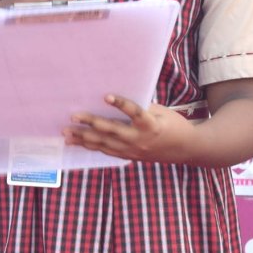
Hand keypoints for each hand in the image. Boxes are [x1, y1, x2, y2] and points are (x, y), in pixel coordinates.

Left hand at [63, 94, 195, 163]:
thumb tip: (117, 99)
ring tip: (66, 133)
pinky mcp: (129, 156)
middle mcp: (140, 139)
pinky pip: (106, 151)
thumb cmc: (174, 125)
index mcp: (151, 125)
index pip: (135, 113)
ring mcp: (133, 150)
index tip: (106, 96)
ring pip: (104, 144)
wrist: (185, 150)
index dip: (121, 104)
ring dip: (84, 138)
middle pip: (112, 130)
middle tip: (73, 116)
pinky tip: (78, 142)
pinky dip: (91, 146)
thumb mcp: (163, 112)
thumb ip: (142, 106)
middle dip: (91, 123)